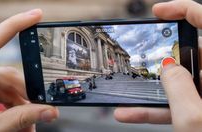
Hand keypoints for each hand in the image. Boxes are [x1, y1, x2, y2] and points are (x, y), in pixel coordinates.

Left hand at [0, 9, 58, 131]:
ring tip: (27, 126)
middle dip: (27, 97)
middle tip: (38, 115)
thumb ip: (22, 119)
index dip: (14, 25)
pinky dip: (15, 107)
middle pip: (10, 75)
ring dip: (22, 106)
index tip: (35, 15)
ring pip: (10, 86)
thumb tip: (50, 111)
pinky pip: (5, 93)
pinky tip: (20, 122)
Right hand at [114, 0, 201, 130]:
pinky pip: (182, 104)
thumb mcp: (195, 119)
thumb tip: (168, 68)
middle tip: (152, 73)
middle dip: (167, 64)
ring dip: (157, 94)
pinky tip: (136, 114)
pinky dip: (161, 109)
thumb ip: (178, 87)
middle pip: (194, 56)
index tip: (158, 12)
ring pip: (185, 84)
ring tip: (131, 103)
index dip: (183, 10)